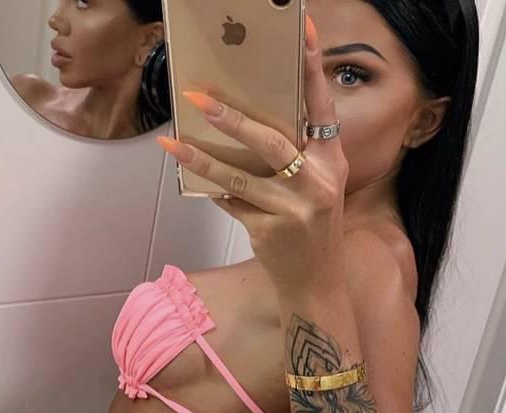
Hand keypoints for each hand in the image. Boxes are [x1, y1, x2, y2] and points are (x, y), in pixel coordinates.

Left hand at [156, 13, 348, 299]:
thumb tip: (250, 122)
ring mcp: (292, 211)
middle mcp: (317, 184)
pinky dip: (212, 189)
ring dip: (202, 157)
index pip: (322, 108)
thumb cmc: (315, 231)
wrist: (316, 286)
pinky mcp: (268, 232)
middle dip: (231, 118)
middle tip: (199, 97)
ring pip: (239, 176)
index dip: (311, 69)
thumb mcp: (320, 188)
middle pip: (271, 141)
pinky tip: (190, 176)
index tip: (302, 33)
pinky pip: (231, 203)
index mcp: (333, 164)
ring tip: (172, 141)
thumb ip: (299, 156)